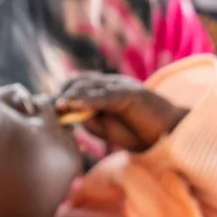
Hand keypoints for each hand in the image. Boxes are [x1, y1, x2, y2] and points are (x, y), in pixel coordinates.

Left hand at [51, 75, 186, 152]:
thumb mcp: (106, 129)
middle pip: (79, 82)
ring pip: (90, 86)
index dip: (62, 94)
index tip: (48, 108)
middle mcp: (111, 84)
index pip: (77, 85)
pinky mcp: (131, 94)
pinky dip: (88, 100)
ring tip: (58, 106)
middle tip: (49, 108)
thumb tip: (70, 115)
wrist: (168, 134)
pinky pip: (106, 96)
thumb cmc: (137, 132)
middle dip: (63, 93)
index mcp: (104, 90)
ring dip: (71, 95)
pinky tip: (74, 105)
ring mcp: (122, 86)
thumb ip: (89, 120)